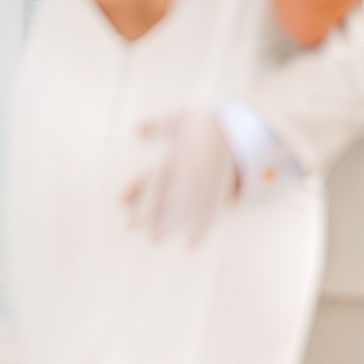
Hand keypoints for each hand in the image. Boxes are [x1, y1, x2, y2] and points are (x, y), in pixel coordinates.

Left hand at [122, 110, 237, 246]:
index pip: (151, 176)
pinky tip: (191, 245)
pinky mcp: (220, 195)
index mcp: (178, 158)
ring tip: (154, 239)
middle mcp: (189, 176)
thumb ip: (159, 124)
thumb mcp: (182, 117)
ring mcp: (205, 188)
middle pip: (164, 198)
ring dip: (168, 225)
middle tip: (131, 227)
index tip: (121, 200)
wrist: (243, 132)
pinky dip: (201, 231)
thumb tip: (136, 128)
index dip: (135, 188)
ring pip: (183, 211)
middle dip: (147, 214)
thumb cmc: (209, 123)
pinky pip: (209, 217)